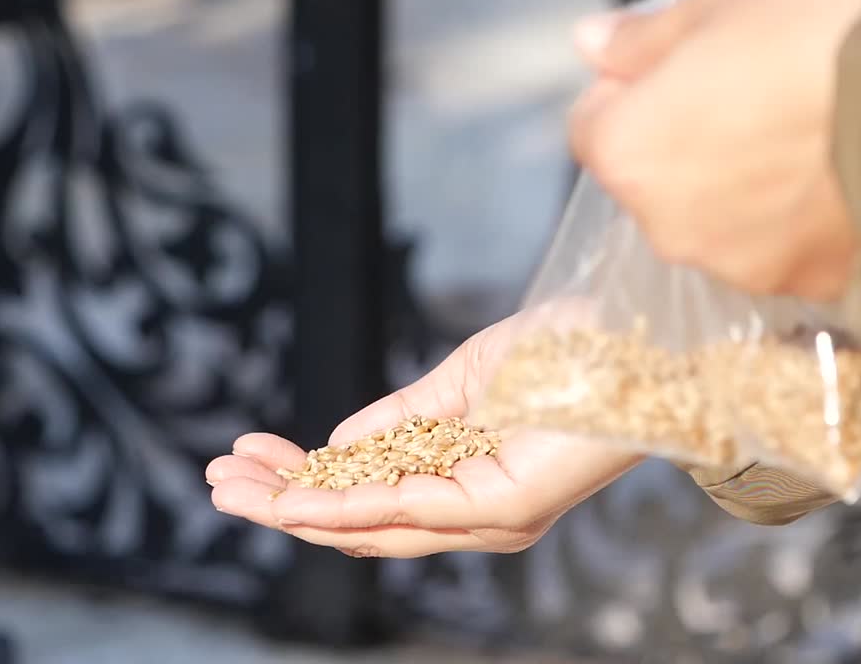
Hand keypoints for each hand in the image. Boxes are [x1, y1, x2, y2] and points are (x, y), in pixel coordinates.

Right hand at [206, 315, 640, 557]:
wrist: (643, 336)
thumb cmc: (568, 353)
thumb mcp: (461, 381)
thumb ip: (400, 418)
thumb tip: (335, 447)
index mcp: (463, 478)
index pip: (366, 492)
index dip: (300, 478)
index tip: (246, 452)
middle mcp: (473, 512)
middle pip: (358, 521)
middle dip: (282, 502)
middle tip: (218, 479)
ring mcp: (489, 518)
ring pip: (373, 526)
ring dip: (296, 509)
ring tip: (233, 487)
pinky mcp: (503, 508)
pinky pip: (410, 511)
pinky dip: (348, 506)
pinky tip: (297, 496)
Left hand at [568, 0, 860, 300]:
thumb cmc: (823, 46)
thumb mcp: (721, 5)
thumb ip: (643, 39)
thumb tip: (596, 44)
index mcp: (627, 152)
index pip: (592, 127)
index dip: (631, 94)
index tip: (675, 74)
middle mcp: (665, 224)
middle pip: (653, 180)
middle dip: (686, 145)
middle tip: (751, 98)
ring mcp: (731, 263)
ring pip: (713, 220)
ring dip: (738, 189)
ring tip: (802, 138)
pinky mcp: (796, 286)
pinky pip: (775, 249)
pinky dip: (790, 223)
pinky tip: (829, 180)